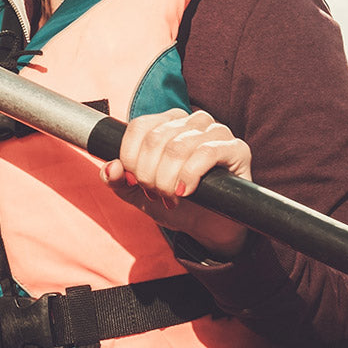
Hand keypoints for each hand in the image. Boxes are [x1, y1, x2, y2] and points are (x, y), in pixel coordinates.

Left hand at [101, 108, 251, 260]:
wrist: (207, 226)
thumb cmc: (176, 202)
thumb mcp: (138, 194)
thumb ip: (119, 180)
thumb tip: (111, 168)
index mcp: (169, 123)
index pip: (140, 126)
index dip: (131, 157)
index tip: (135, 181)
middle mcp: (193, 121)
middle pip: (157, 139)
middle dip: (149, 174)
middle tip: (155, 193)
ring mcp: (216, 132)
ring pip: (179, 147)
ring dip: (168, 179)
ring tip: (171, 196)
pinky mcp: (236, 149)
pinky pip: (207, 153)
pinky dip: (190, 175)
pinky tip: (187, 191)